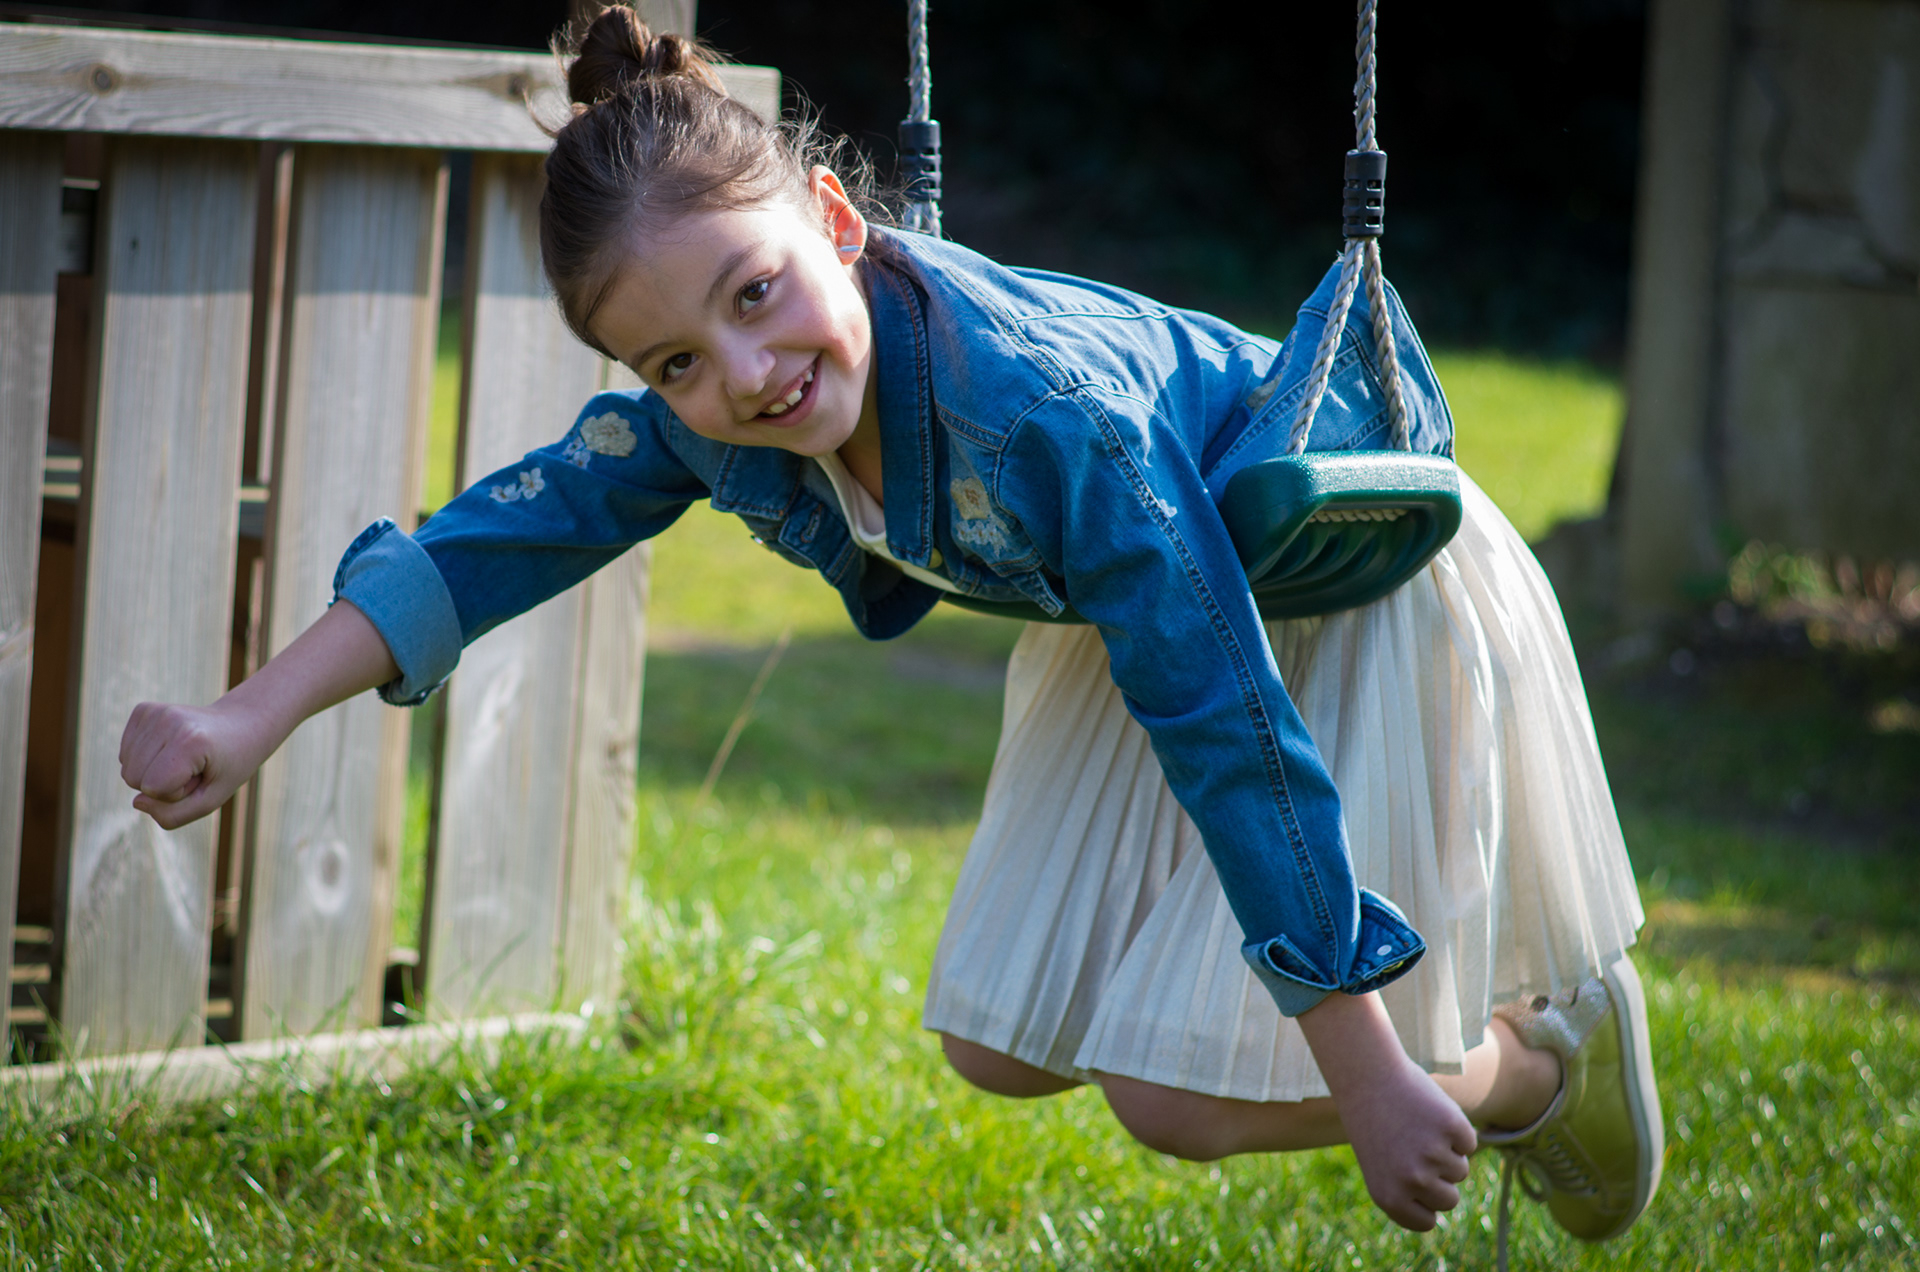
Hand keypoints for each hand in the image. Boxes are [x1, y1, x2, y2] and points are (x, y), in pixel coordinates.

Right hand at [120, 699, 278, 829]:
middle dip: (162, 784)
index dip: (175, 793)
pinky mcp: (142, 709)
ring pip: (126, 767)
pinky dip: (145, 758)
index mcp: (190, 740)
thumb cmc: (228, 766)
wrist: (241, 725)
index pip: (153, 788)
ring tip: (184, 758)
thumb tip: (137, 802)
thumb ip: (174, 815)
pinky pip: (125, 753)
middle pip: (132, 778)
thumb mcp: (212, 799)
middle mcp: (168, 720)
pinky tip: (170, 748)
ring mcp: (154, 711)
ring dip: (153, 772)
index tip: (201, 776)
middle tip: (193, 768)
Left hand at [1298, 991, 1476, 1230]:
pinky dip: (1456, 1129)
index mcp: (1389, 1197)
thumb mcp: (1383, 1168)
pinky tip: (1428, 1113)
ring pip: (1460, 1170)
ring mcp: (1434, 1155)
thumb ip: (1409, 1194)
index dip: (1424, 1200)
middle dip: (1439, 1178)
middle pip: (1449, 1199)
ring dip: (1446, 1150)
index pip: (1428, 1221)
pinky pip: (1469, 1143)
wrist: (1368, 1077)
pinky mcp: (1452, 1128)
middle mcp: (1412, 1181)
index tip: (1410, 1178)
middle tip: (1413, 1149)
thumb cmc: (1375, 1123)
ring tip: (1415, 1128)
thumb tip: (1442, 1208)